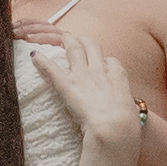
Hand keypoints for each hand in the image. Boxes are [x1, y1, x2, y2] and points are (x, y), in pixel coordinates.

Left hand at [23, 31, 143, 151]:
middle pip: (92, 47)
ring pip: (73, 49)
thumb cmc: (126, 126)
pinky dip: (42, 61)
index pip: (111, 61)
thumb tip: (129, 113)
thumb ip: (128, 107)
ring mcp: (83, 76)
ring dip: (65, 41)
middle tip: (77, 38)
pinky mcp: (67, 85)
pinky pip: (52, 68)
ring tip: (59, 37)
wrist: (114, 128)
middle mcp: (100, 70)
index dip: (105, 61)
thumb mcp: (132, 112)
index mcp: (118, 75)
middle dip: (84, 41)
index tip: (100, 62)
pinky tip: (34, 55)